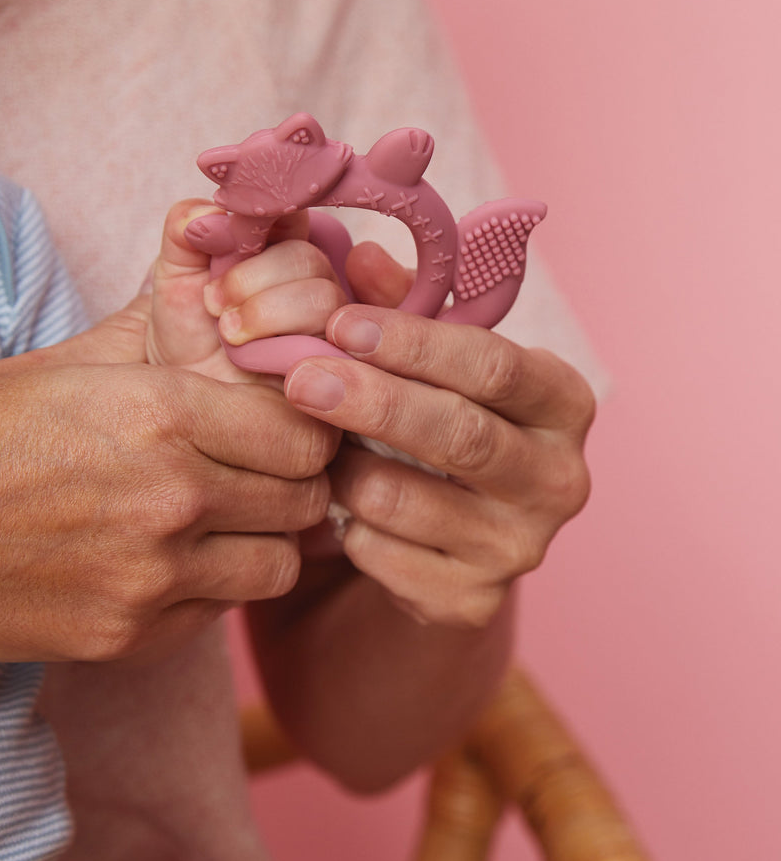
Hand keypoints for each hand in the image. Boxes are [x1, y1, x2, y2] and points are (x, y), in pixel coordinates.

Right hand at [0, 329, 336, 661]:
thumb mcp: (64, 365)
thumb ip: (162, 351)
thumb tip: (231, 333)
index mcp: (159, 411)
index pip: (306, 432)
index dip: (306, 428)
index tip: (286, 428)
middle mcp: (170, 498)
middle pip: (304, 501)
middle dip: (295, 485)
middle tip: (264, 474)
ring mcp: (148, 578)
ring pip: (276, 567)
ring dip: (263, 542)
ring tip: (222, 523)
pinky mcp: (120, 638)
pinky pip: (215, 614)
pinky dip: (211, 588)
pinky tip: (168, 563)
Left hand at [145, 199, 347, 382]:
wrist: (188, 387)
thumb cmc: (188, 328)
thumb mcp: (175, 272)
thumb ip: (185, 231)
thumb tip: (210, 215)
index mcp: (282, 244)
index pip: (293, 213)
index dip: (258, 224)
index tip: (219, 243)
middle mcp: (314, 278)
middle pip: (308, 258)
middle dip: (251, 280)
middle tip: (213, 305)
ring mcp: (330, 321)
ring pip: (322, 299)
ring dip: (266, 314)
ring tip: (229, 336)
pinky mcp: (335, 365)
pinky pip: (334, 348)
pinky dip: (287, 348)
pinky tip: (257, 358)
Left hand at [282, 246, 594, 628]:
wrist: (453, 538)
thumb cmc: (441, 422)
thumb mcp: (432, 363)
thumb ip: (402, 308)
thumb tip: (359, 260)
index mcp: (562, 403)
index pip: (494, 365)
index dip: (413, 343)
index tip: (340, 324)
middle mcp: (560, 479)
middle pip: (457, 434)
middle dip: (370, 401)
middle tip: (298, 377)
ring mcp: (520, 548)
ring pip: (404, 499)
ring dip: (341, 466)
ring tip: (308, 443)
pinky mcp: (470, 600)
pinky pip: (380, 554)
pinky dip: (343, 523)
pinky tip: (334, 503)